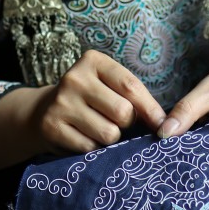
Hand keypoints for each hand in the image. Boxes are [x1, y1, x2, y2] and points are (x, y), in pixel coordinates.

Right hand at [31, 50, 166, 154]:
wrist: (43, 110)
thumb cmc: (91, 98)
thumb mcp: (111, 86)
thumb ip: (137, 99)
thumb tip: (165, 124)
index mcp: (93, 61)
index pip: (131, 87)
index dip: (150, 109)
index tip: (160, 124)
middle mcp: (75, 78)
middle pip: (123, 112)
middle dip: (127, 123)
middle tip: (116, 121)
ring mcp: (61, 102)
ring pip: (108, 133)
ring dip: (110, 138)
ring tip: (98, 128)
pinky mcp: (52, 126)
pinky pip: (89, 148)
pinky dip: (92, 148)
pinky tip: (82, 136)